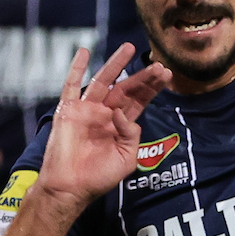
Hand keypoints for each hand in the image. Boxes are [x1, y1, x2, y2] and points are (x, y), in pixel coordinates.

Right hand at [39, 43, 172, 204]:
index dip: (151, 88)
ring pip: (103, 81)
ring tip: (130, 48)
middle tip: (159, 65)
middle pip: (125, 89)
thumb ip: (131, 135)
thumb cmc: (98, 177)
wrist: (71, 188)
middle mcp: (104, 114)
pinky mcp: (68, 110)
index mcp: (120, 125)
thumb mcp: (126, 159)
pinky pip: (71, 85)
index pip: (139, 101)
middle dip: (142, 77)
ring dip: (116, 64)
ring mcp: (86, 110)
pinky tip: (84, 52)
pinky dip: (76, 68)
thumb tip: (124, 113)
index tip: (166, 74)